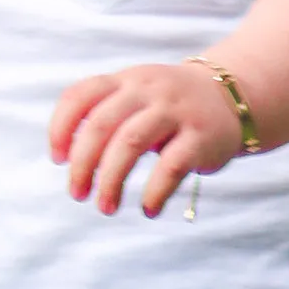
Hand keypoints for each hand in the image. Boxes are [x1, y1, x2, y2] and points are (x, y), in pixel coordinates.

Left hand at [49, 62, 246, 218]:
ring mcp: (175, 110)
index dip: (61, 126)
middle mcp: (147, 90)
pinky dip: (154, 191)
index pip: (81, 94)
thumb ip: (105, 114)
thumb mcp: (136, 96)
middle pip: (101, 124)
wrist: (232, 96)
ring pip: (130, 142)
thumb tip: (67, 156)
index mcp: (126, 80)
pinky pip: (171, 166)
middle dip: (82, 163)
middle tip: (77, 193)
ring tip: (105, 206)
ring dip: (111, 180)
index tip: (56, 159)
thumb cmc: (169, 105)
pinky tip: (148, 208)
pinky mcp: (200, 137)